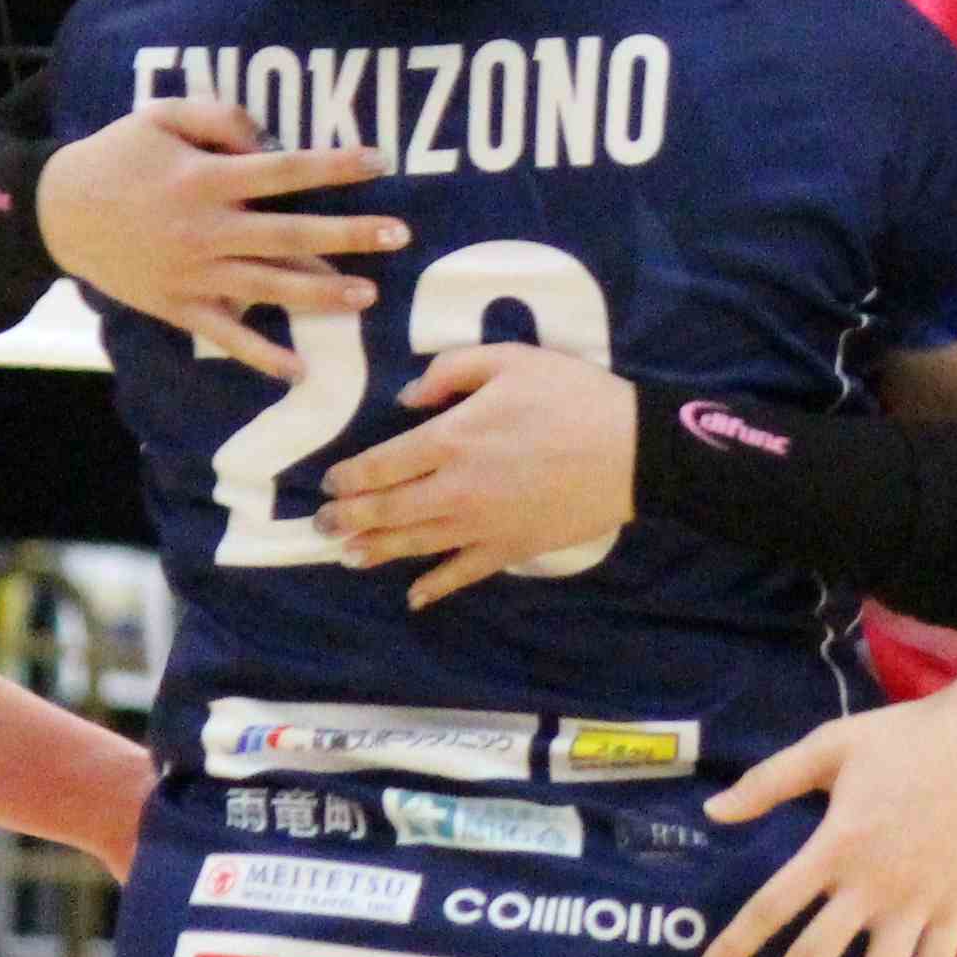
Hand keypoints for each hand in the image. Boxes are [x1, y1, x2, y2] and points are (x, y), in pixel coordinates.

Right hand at [37, 99, 405, 379]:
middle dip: (348, 235)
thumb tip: (271, 141)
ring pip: (269, 287)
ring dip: (320, 293)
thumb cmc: (117, 156)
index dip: (331, 167)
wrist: (55, 213)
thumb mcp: (161, 117)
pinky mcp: (179, 306)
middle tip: (398, 235)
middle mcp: (205, 229)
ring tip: (367, 295)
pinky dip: (261, 356)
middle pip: (289, 234)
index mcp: (204, 179)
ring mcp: (193, 273)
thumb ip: (220, 117)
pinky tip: (300, 371)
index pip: (282, 171)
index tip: (378, 162)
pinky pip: (226, 335)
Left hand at [324, 342, 633, 604]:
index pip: (382, 464)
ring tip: (350, 555)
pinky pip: (463, 573)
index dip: (349, 478)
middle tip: (322, 527)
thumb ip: (450, 371)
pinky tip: (414, 597)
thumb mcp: (511, 359)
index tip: (330, 484)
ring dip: (377, 550)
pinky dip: (435, 587)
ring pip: (415, 543)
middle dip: (348, 520)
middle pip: (387, 509)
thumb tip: (406, 401)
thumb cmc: (574, 397)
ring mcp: (482, 525)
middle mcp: (456, 489)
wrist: (635, 451)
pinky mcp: (511, 547)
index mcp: (452, 439)